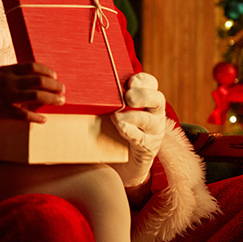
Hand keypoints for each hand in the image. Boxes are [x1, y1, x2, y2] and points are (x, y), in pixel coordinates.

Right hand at [0, 62, 65, 123]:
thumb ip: (6, 73)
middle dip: (54, 85)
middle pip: (38, 80)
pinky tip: (43, 120)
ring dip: (51, 99)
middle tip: (62, 90)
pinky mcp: (1, 110)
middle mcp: (8, 81)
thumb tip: (22, 75)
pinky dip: (35, 118)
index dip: (46, 71)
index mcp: (5, 70)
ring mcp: (5, 96)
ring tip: (60, 102)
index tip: (54, 76)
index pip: (32, 66)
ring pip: (35, 96)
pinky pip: (22, 115)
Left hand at [110, 72, 166, 186]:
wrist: (125, 161)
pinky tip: (121, 127)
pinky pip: (141, 139)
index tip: (129, 81)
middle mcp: (155, 114)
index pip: (151, 83)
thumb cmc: (116, 128)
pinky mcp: (148, 147)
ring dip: (134, 116)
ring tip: (118, 116)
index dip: (142, 81)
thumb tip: (85, 86)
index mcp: (148, 100)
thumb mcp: (115, 110)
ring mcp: (154, 131)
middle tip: (128, 96)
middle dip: (143, 96)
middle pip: (157, 99)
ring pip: (150, 120)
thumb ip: (108, 99)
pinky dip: (130, 132)